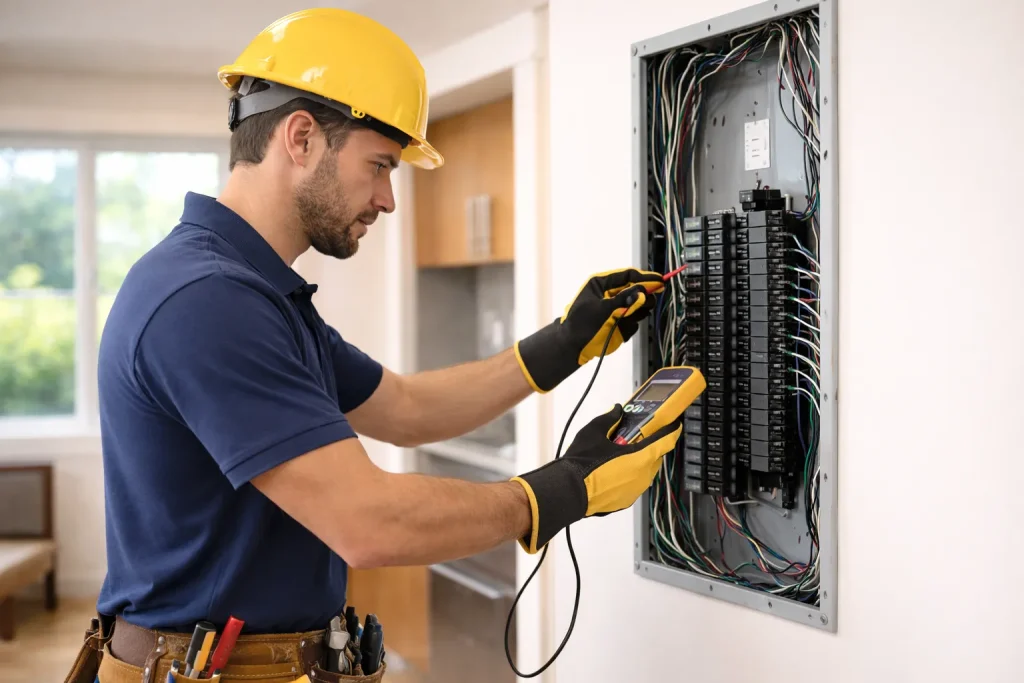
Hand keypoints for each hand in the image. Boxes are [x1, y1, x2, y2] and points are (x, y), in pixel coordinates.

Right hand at [510, 404, 681, 553]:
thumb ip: (609, 419)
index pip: (665, 440)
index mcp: (640, 457)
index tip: (674, 423)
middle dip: (648, 445)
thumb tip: (616, 411)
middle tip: (636, 436)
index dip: (671, 429)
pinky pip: (634, 483)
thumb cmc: (581, 464)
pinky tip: (614, 470)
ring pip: (644, 470)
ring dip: (638, 461)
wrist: (567, 491)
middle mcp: (642, 476)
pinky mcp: (626, 500)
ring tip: (621, 453)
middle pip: (655, 455)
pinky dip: (629, 475)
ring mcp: (635, 490)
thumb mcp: (594, 431)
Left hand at [514, 268, 664, 391]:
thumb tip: (642, 290)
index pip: (627, 275)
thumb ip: (624, 299)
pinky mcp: (618, 323)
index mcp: (601, 284)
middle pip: (634, 290)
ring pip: (636, 305)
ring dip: (639, 310)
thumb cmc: (582, 323)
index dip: (644, 277)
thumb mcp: (603, 308)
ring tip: (637, 314)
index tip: (659, 281)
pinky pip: (632, 321)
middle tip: (651, 300)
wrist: (572, 346)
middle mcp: (609, 294)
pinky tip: (622, 328)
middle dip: (643, 295)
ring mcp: (614, 309)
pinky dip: (631, 324)